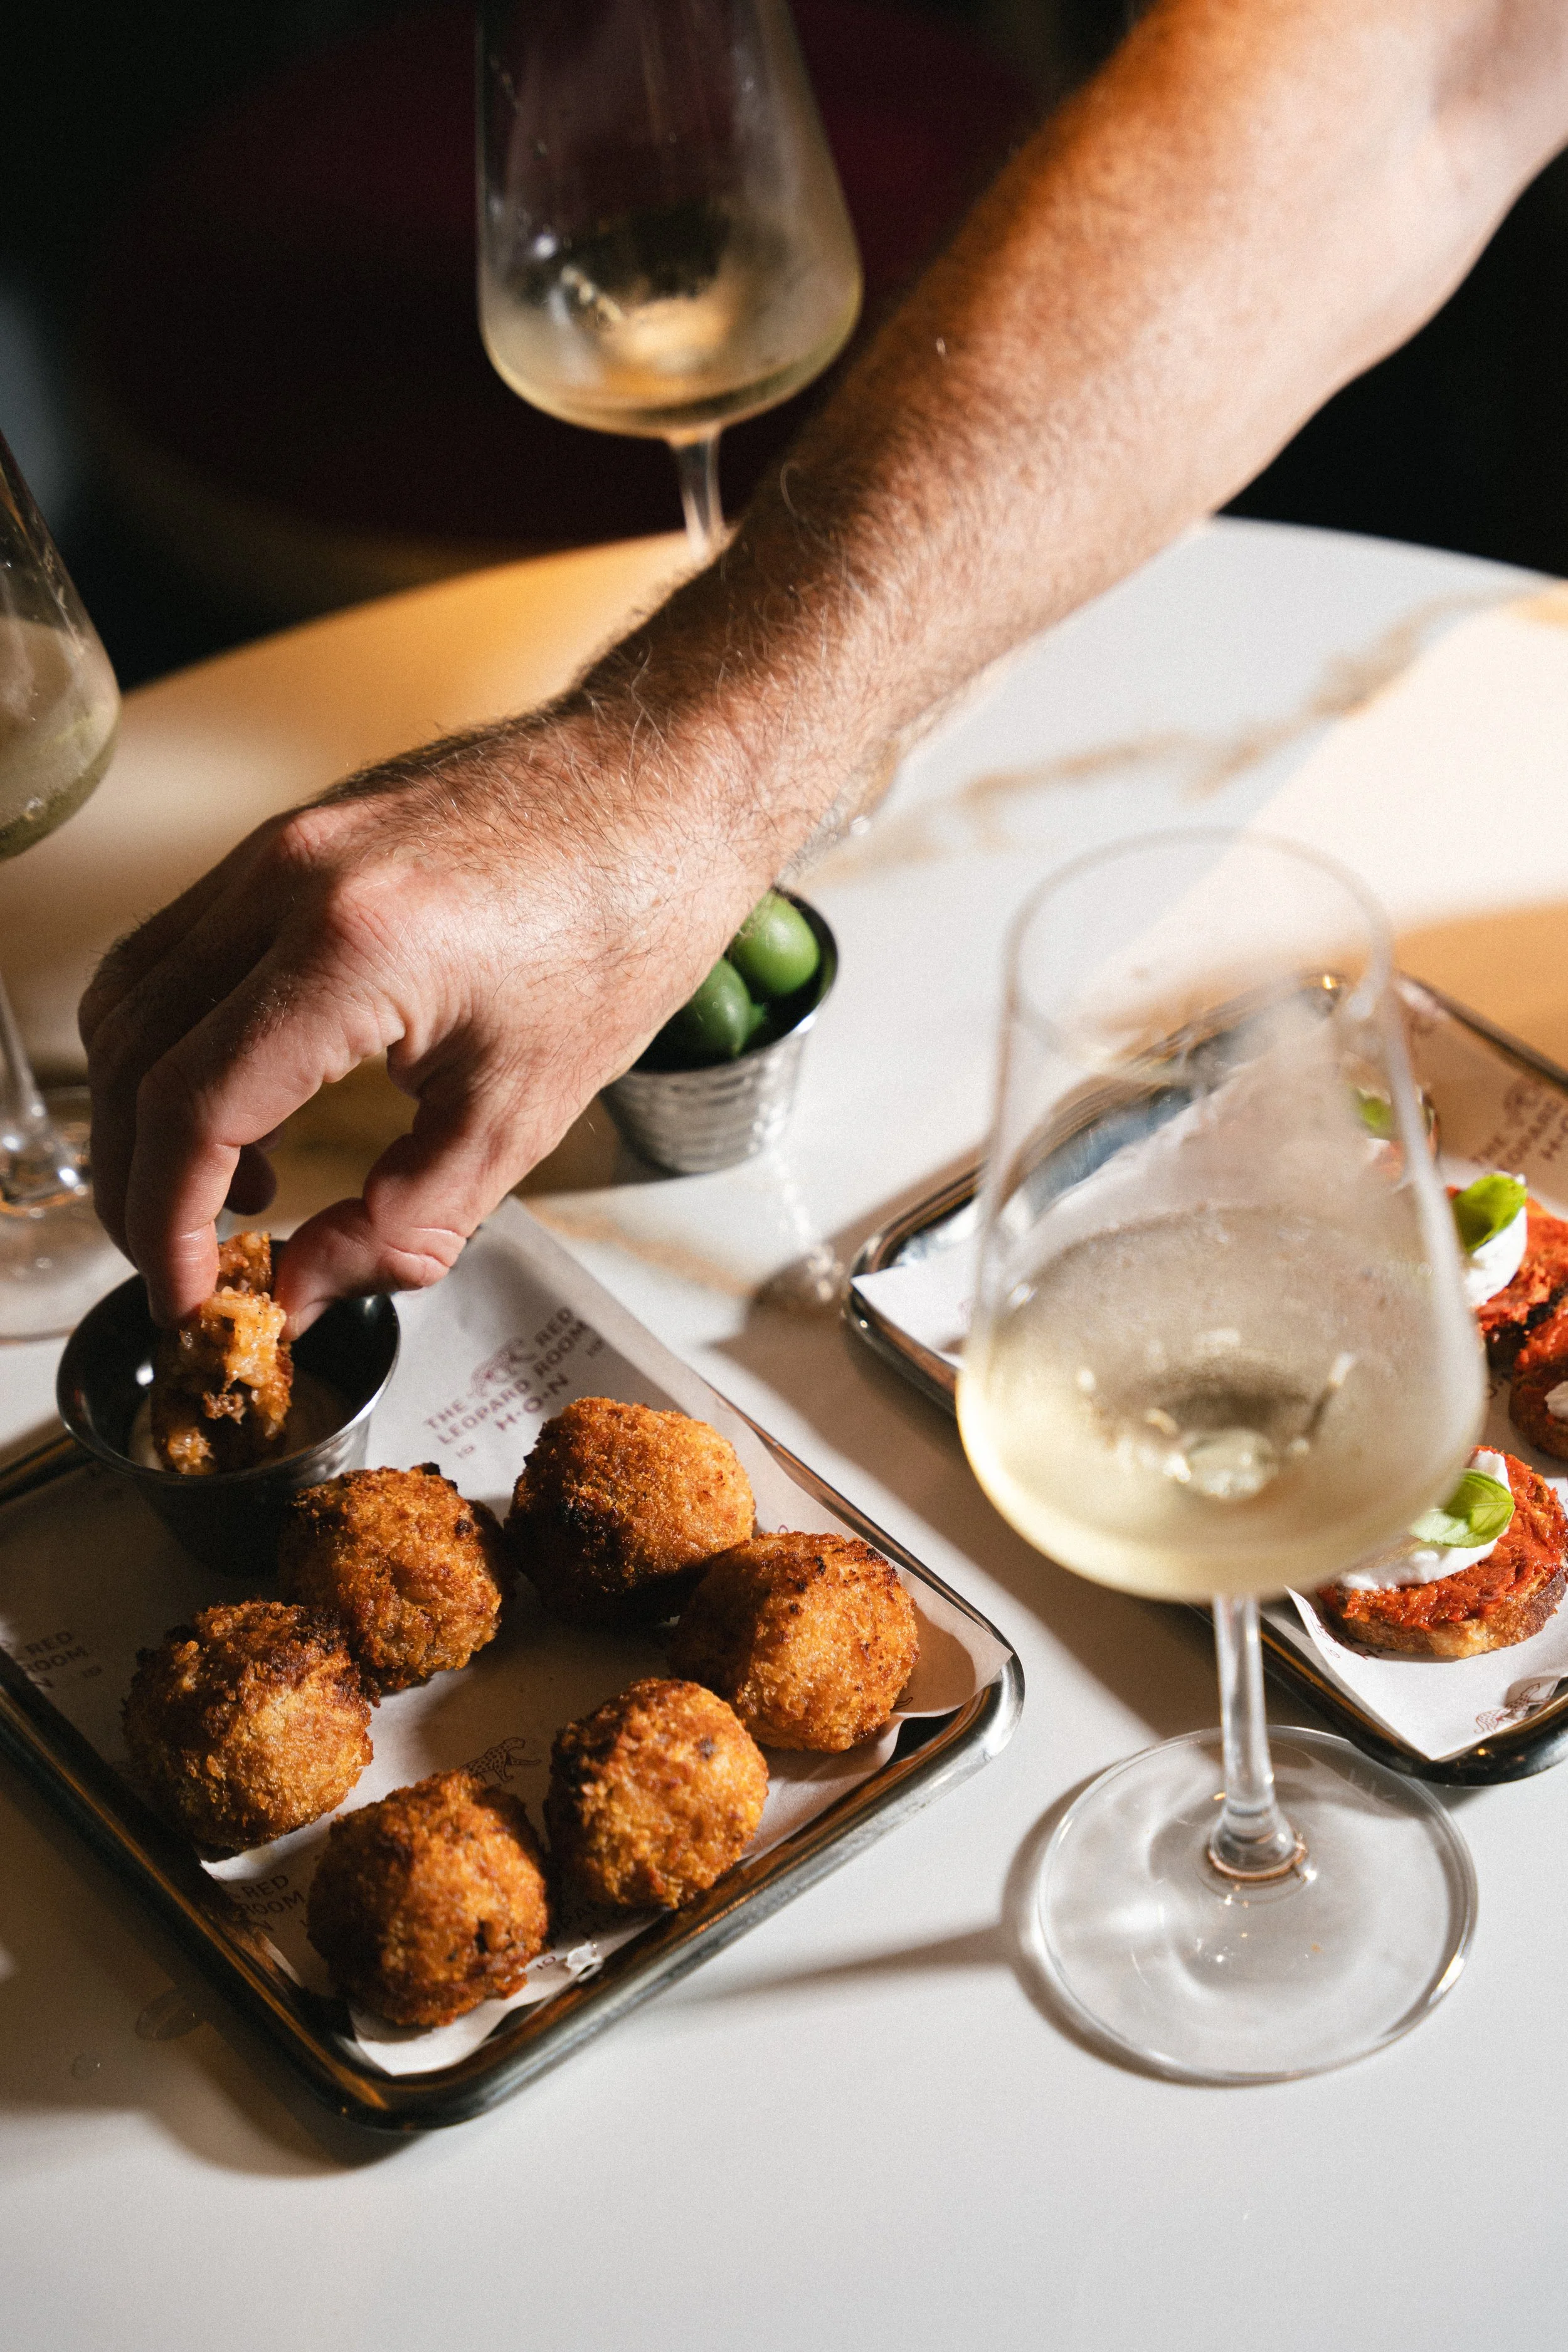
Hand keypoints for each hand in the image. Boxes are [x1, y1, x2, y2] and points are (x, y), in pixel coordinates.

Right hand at [79, 722, 755, 1329]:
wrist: (664, 790)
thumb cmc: (621, 927)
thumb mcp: (523, 1114)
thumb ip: (403, 1221)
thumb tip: (303, 1292)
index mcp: (349, 950)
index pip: (192, 1110)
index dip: (170, 1225)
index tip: (192, 1299)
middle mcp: (284, 881)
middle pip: (134, 1059)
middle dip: (140, 1185)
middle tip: (192, 1267)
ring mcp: (273, 847)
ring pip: (132, 999)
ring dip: (148, 1112)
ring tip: (234, 1192)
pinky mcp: (283, 838)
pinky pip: (176, 949)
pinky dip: (179, 1041)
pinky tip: (255, 1100)